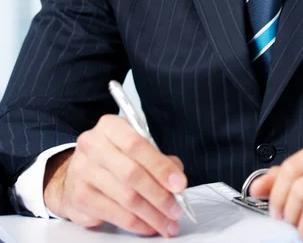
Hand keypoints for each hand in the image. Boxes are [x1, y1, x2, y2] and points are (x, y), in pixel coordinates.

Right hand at [43, 114, 187, 237]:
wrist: (72, 175)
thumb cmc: (111, 158)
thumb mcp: (133, 148)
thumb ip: (156, 158)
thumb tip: (176, 179)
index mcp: (110, 126)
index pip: (137, 144)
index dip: (160, 166)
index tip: (180, 184)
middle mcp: (92, 146)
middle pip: (132, 173)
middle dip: (159, 195)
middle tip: (176, 210)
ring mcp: (83, 172)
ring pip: (125, 197)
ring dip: (152, 214)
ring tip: (168, 224)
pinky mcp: (80, 198)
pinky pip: (115, 215)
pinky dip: (137, 224)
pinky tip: (149, 226)